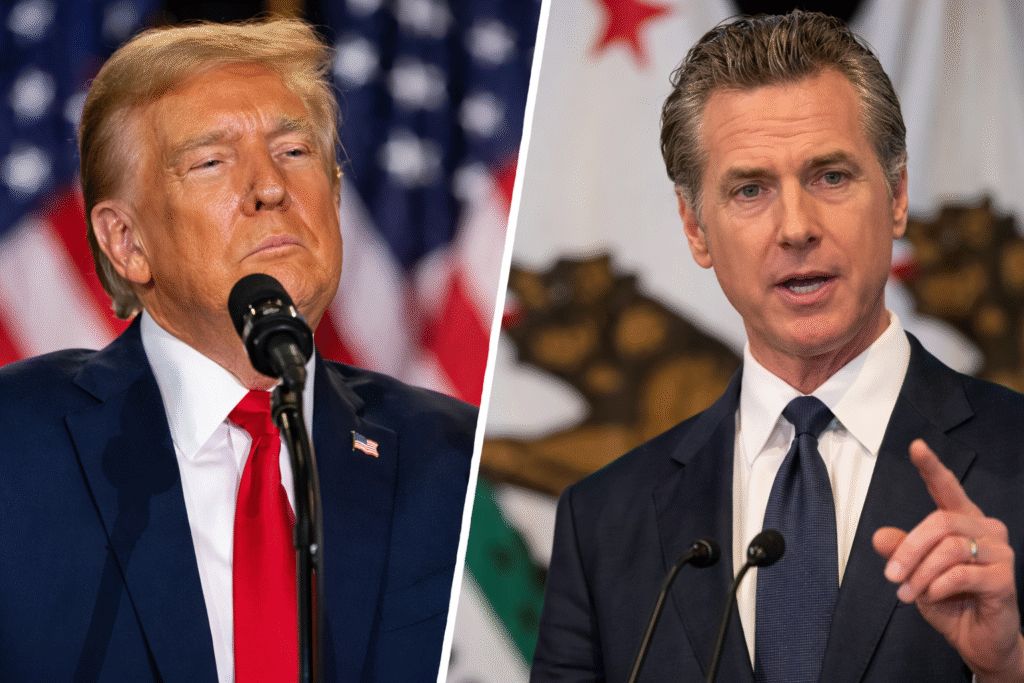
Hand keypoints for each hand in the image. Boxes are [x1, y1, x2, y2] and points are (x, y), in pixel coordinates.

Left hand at [873, 439, 1023, 681]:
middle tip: (892, 577)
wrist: (979, 641)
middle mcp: (986, 530)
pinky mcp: (1005, 578)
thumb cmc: (949, 601)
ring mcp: (1000, 552)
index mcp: (963, 522)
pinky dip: (937, 587)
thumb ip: (901, 552)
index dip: (931, 467)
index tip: (916, 446)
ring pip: (948, 548)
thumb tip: (879, 536)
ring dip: (920, 573)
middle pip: (939, 522)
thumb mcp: (915, 573)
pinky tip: (933, 598)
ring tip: (908, 593)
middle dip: (908, 550)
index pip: (947, 489)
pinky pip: (961, 574)